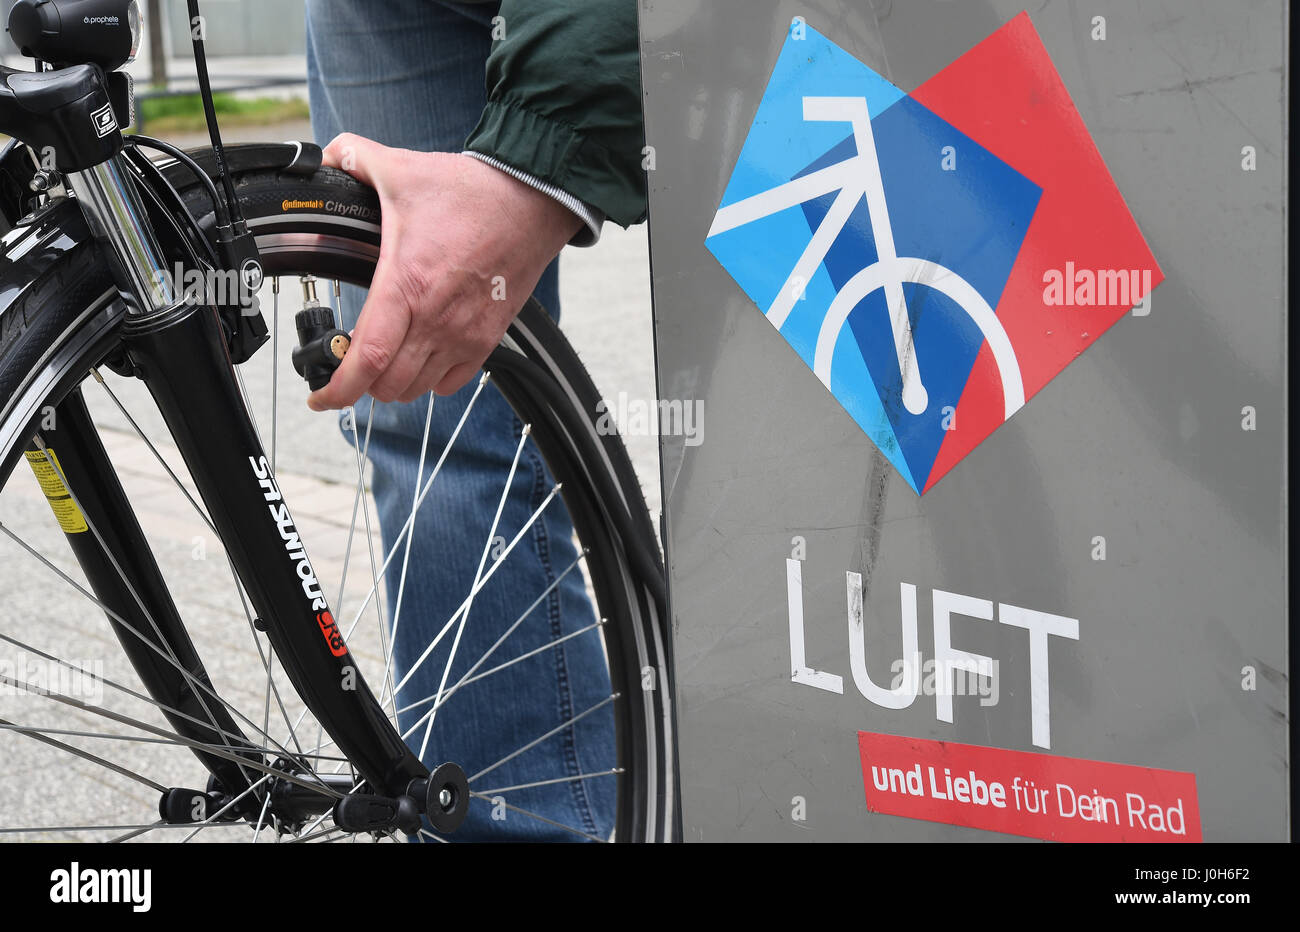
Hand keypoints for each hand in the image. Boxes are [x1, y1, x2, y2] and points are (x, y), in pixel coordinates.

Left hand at [307, 133, 581, 408]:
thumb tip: (325, 157)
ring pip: (417, 389)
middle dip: (361, 386)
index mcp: (406, 284)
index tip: (320, 398)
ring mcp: (465, 333)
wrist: (532, 202)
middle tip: (348, 369)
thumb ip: (354, 158)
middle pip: (389, 384)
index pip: (368, 357)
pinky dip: (431, 381)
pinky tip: (421, 360)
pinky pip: (452, 383)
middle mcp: (436, 318)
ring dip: (394, 384)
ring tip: (383, 366)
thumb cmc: (472, 192)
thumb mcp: (402, 168)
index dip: (338, 389)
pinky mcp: (488, 337)